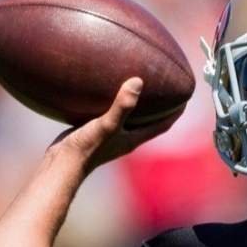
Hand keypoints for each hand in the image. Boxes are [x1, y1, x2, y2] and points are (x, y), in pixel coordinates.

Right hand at [52, 77, 183, 171]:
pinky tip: (103, 90)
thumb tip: (138, 82)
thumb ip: (122, 106)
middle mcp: (125, 138)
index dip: (176, 113)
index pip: (162, 125)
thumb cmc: (86, 149)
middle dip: (158, 106)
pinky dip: (111, 103)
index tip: (185, 98)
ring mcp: (109, 136)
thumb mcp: (106, 125)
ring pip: (128, 118)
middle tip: (165, 87)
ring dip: (135, 104)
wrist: (61, 165)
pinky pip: (108, 114)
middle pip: (149, 121)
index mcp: (134, 138)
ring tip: (136, 84)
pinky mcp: (94, 132)